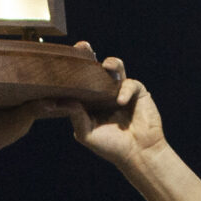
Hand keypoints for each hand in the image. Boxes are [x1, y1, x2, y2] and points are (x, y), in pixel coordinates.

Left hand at [66, 50, 166, 170]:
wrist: (138, 154)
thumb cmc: (111, 147)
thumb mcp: (87, 134)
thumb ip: (75, 117)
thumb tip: (62, 100)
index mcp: (90, 100)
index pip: (79, 80)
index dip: (72, 69)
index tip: (61, 58)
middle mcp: (104, 92)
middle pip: (96, 68)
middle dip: (89, 55)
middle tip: (83, 46)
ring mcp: (121, 91)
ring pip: (116, 68)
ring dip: (111, 63)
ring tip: (106, 66)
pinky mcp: (138, 92)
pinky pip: (130, 84)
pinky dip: (125, 91)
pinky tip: (121, 102)